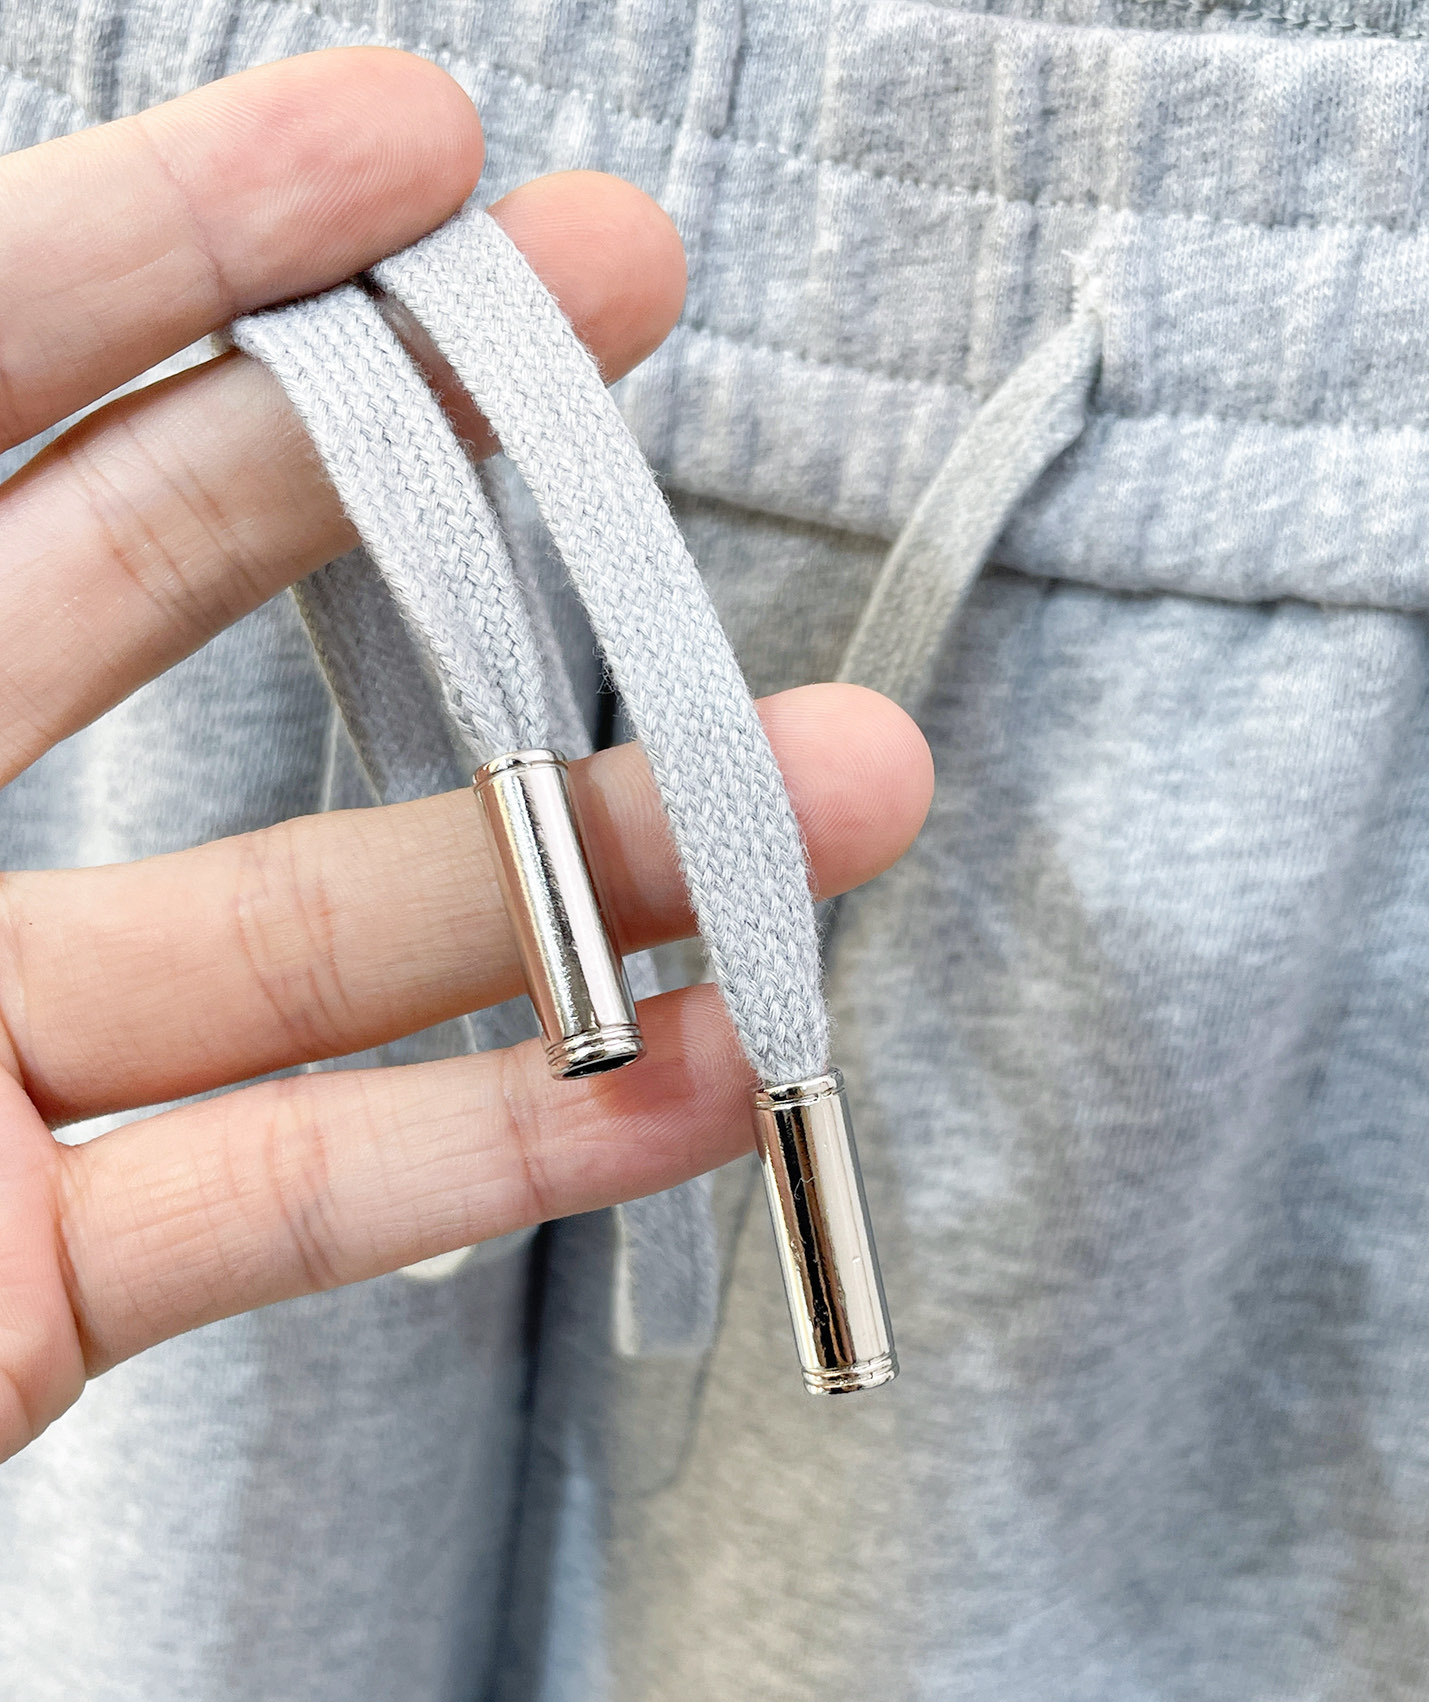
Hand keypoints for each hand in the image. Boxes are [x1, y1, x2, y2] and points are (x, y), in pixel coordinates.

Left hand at [0, 51, 931, 1459]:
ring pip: (286, 937)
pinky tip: (695, 1086)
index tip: (409, 153)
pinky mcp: (31, 1288)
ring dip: (570, 871)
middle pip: (136, 587)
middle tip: (621, 310)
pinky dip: (493, 1157)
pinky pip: (283, 1206)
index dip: (171, 247)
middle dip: (403, 450)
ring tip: (816, 793)